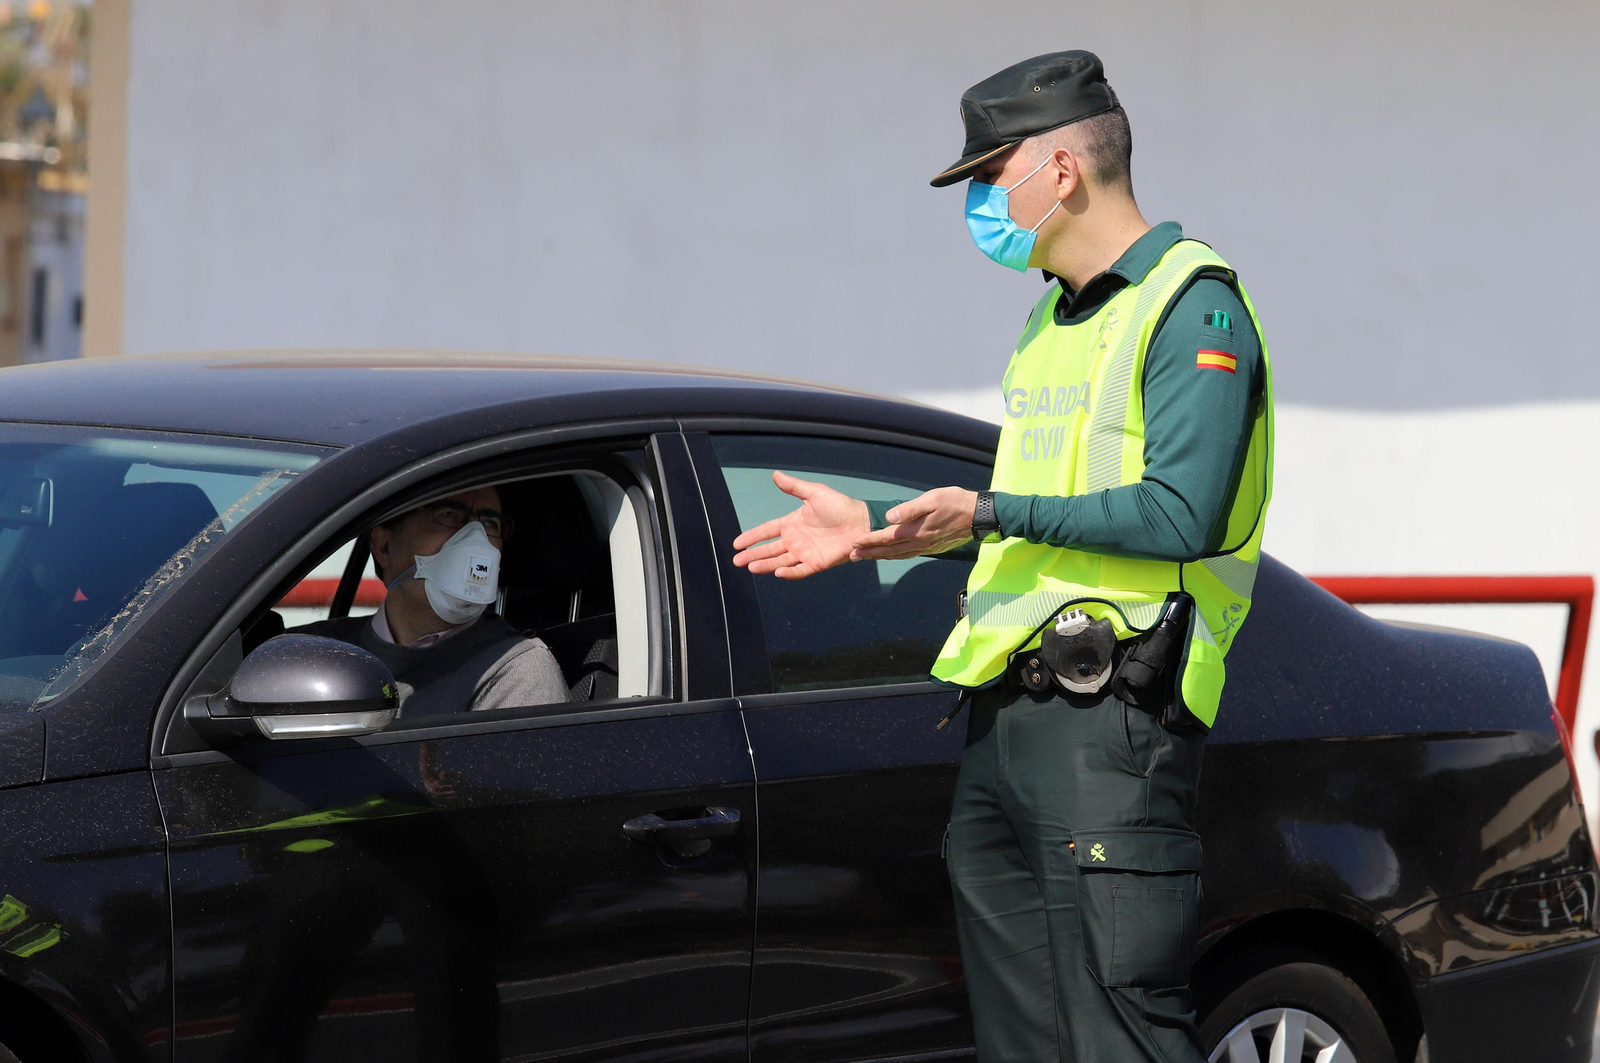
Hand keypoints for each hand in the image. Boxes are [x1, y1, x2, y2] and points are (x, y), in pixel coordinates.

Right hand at [732, 471, 868, 578]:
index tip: (736, 543)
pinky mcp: (816, 563)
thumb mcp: (814, 493)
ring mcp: (805, 553)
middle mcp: (795, 540)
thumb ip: (793, 487)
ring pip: (780, 562)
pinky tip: (777, 572)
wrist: (861, 520)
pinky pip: (800, 571)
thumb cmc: (840, 506)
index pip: (767, 531)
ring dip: (765, 565)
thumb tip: (775, 474)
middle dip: (752, 555)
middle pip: (769, 550)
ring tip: (750, 567)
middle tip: (736, 561)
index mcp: (792, 523)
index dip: (752, 537)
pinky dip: (788, 573)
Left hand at [849, 487, 976, 560]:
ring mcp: (927, 547)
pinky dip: (896, 556)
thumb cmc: (955, 502)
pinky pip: (909, 555)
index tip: (855, 543)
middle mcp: (920, 542)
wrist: (979, 516)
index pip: (887, 538)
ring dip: (880, 557)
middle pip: (889, 551)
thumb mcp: (932, 499)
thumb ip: (910, 509)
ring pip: (898, 555)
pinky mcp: (933, 548)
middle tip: (852, 556)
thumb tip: (890, 517)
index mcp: (916, 530)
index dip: (870, 541)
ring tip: (866, 557)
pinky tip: (891, 555)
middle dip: (870, 553)